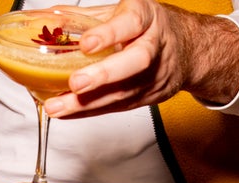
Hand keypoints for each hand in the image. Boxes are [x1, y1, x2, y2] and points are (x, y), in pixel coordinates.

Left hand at [45, 0, 238, 117]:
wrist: (189, 51)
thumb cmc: (150, 28)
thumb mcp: (126, 13)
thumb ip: (91, 19)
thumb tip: (50, 21)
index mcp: (147, 18)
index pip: (131, 23)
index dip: (109, 34)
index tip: (86, 44)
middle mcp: (154, 47)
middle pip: (134, 62)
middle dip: (103, 75)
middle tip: (76, 84)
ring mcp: (153, 77)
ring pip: (122, 93)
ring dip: (87, 103)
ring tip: (57, 106)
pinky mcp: (146, 99)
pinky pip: (116, 107)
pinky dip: (89, 111)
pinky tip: (68, 113)